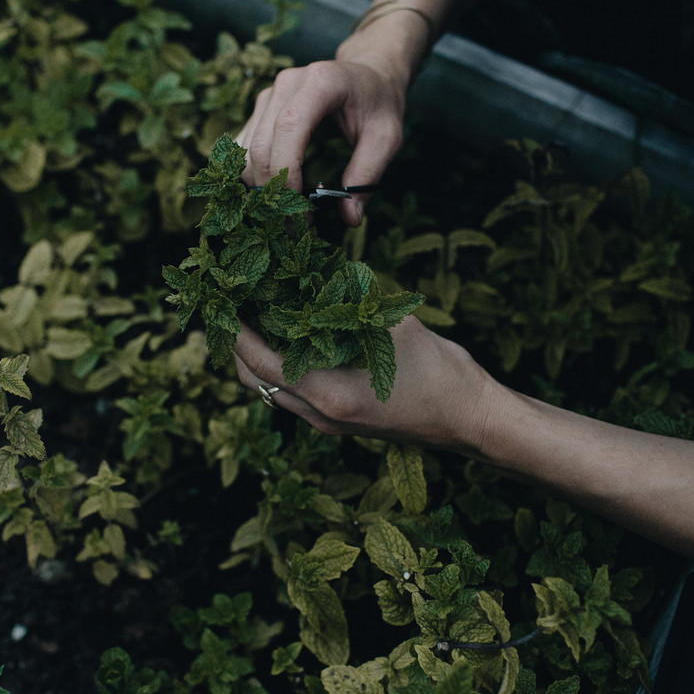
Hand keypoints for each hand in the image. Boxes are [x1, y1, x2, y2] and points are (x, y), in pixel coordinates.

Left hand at [232, 318, 495, 456]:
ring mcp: (328, 424)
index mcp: (330, 396)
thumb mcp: (395, 326)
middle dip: (239, 345)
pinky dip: (282, 367)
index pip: (262, 364)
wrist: (471, 419)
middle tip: (233, 307)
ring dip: (258, 357)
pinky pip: (294, 394)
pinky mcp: (339, 422)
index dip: (237, 333)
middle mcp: (321, 416)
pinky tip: (289, 338)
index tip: (222, 304)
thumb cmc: (441, 373)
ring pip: (272, 391)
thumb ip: (354, 302)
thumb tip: (321, 270)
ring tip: (256, 317)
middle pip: (256, 382)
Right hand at [235, 56, 407, 225]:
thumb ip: (367, 174)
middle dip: (273, 192)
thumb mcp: (387, 137)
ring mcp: (268, 95)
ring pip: (247, 152)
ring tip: (288, 215)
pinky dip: (254, 177)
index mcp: (321, 82)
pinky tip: (276, 197)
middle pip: (262, 145)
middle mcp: (286, 84)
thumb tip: (349, 217)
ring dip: (261, 189)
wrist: (367, 72)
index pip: (289, 127)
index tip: (299, 211)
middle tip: (294, 228)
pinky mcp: (259, 109)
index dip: (286, 172)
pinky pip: (244, 149)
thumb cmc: (378, 103)